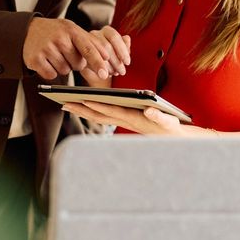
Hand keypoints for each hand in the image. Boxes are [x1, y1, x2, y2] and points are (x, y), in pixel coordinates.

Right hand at [23, 18, 130, 81]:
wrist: (28, 30)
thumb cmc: (57, 32)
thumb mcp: (73, 30)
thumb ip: (90, 42)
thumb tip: (107, 57)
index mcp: (71, 30)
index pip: (88, 49)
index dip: (97, 62)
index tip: (104, 74)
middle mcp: (59, 38)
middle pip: (77, 64)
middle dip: (75, 63)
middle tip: (65, 52)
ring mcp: (46, 48)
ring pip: (65, 71)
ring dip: (62, 66)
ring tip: (54, 54)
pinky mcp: (35, 59)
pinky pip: (52, 75)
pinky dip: (51, 71)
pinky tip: (46, 60)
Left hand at [61, 99, 182, 135]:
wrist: (176, 140)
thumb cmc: (171, 128)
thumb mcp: (169, 122)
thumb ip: (159, 116)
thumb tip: (148, 111)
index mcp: (134, 119)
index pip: (112, 111)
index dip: (97, 105)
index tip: (83, 99)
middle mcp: (125, 121)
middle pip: (99, 115)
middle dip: (82, 109)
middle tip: (64, 104)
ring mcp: (123, 122)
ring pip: (99, 116)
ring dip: (83, 110)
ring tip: (67, 105)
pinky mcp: (125, 121)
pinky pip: (105, 116)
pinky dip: (93, 111)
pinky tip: (83, 107)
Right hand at [78, 26, 130, 82]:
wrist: (98, 74)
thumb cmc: (111, 62)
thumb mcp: (121, 55)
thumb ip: (125, 46)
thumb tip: (127, 38)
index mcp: (106, 32)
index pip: (114, 36)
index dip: (122, 50)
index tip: (127, 62)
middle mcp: (95, 35)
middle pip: (106, 45)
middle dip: (116, 61)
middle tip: (121, 71)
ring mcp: (84, 44)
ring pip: (96, 53)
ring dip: (107, 67)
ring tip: (112, 73)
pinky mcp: (78, 55)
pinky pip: (87, 61)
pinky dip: (97, 69)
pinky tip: (103, 73)